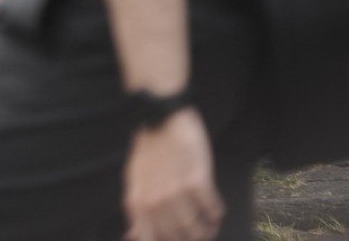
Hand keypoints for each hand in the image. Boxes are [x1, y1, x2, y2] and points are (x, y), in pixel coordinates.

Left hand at [124, 108, 224, 240]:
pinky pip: (213, 209)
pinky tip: (214, 210)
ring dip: (207, 231)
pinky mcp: (197, 181)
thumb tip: (132, 236)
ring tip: (209, 226)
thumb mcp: (134, 181)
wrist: (161, 119)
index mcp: (138, 203)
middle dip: (189, 239)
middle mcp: (156, 201)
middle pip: (177, 237)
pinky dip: (216, 214)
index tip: (177, 239)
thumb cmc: (148, 151)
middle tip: (198, 234)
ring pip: (197, 229)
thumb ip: (136, 211)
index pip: (151, 239)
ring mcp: (177, 192)